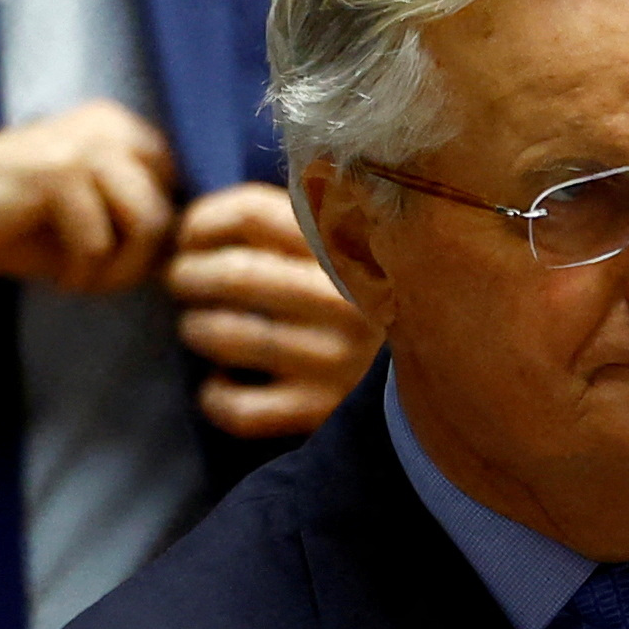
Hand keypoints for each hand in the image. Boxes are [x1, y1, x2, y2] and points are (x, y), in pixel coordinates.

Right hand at [0, 101, 181, 292]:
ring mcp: (83, 143)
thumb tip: (193, 251)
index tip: (118, 262)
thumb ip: (139, 220)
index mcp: (120, 126)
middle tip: (99, 280)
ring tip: (82, 280)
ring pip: (147, 225)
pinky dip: (83, 274)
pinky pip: (100, 242)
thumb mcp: (89, 215)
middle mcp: (108, 124)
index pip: (180, 190)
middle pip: (170, 209)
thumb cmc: (12, 221)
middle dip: (142, 261)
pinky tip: (57, 277)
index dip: (156, 239)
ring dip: (119, 271)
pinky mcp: (56, 172)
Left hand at [166, 184, 377, 433]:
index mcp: (354, 246)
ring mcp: (339, 362)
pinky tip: (220, 385)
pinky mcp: (323, 413)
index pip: (250, 214)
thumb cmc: (365, 298)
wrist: (445, 376)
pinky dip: (214, 396)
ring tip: (198, 327)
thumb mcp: (348, 244)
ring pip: (227, 335)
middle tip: (183, 281)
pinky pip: (239, 406)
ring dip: (195, 328)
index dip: (202, 223)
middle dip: (188, 275)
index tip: (191, 236)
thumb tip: (197, 221)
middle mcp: (350, 302)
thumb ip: (296, 219)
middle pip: (234, 272)